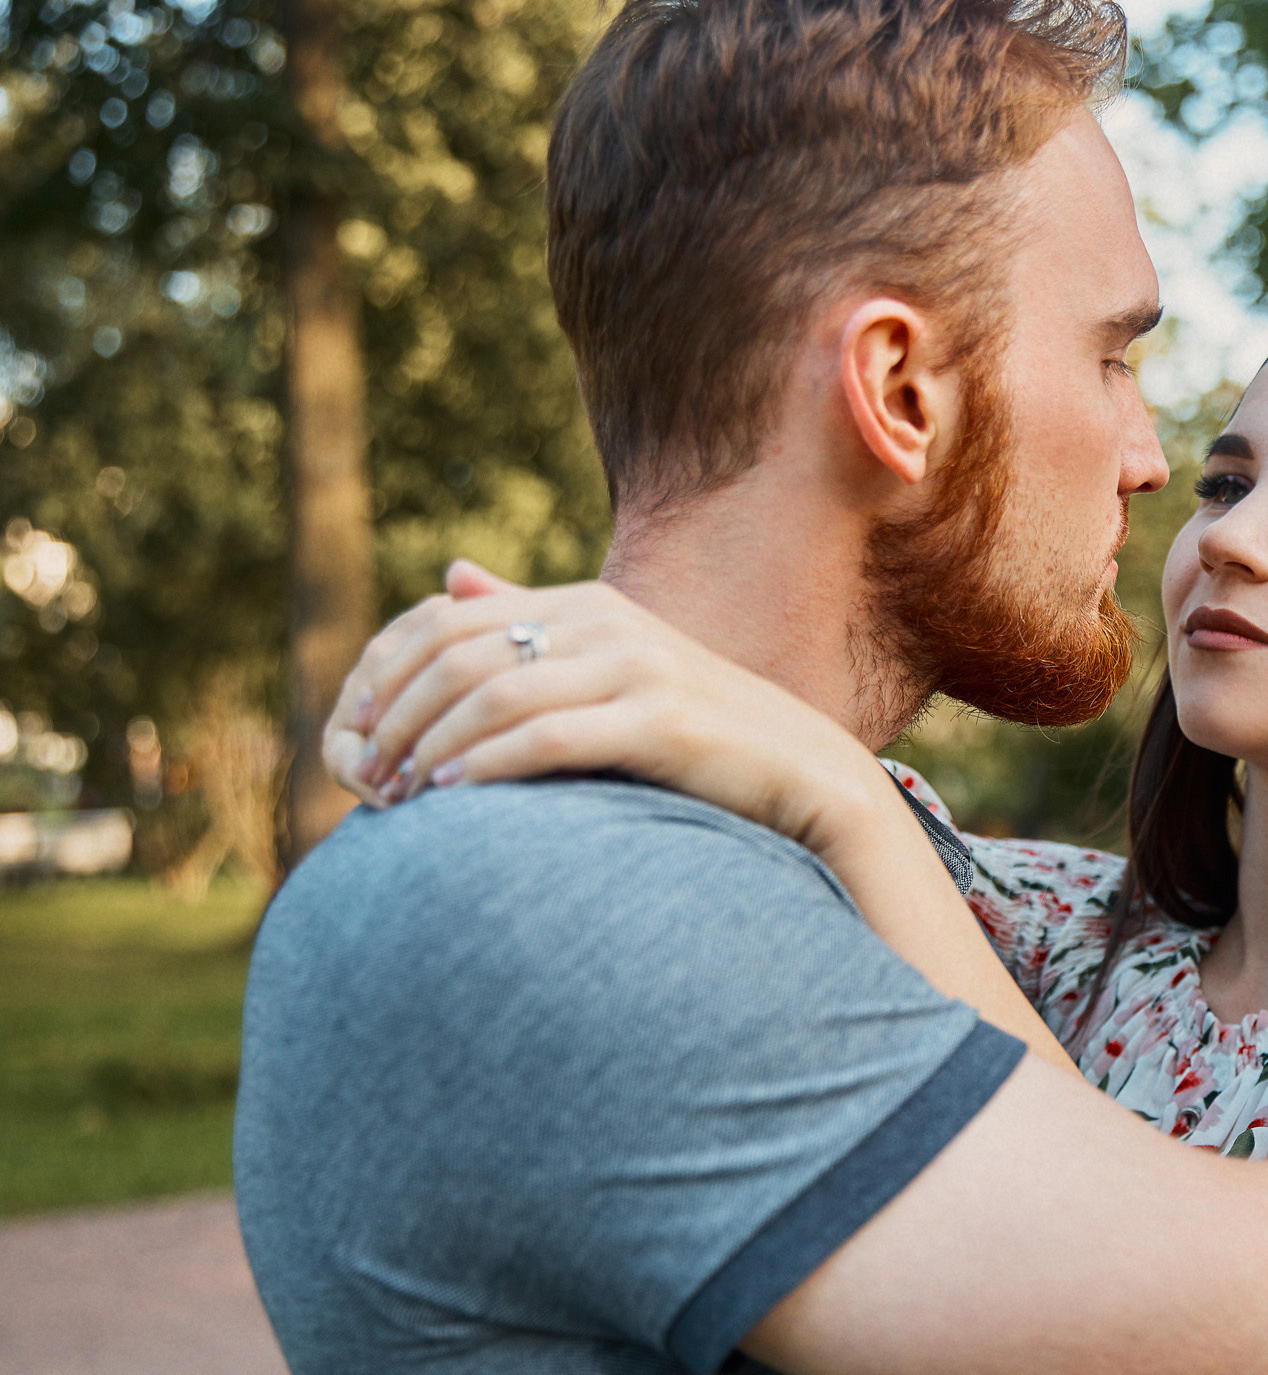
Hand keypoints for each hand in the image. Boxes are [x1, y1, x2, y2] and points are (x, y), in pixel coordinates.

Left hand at [321, 561, 891, 847]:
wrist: (807, 775)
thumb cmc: (703, 738)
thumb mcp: (613, 671)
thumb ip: (532, 624)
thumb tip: (450, 578)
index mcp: (587, 606)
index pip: (446, 619)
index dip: (384, 673)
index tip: (353, 734)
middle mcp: (607, 623)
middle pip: (459, 654)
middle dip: (396, 717)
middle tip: (363, 776)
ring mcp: (638, 668)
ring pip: (496, 694)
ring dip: (430, 747)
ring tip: (398, 796)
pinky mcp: (664, 720)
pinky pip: (553, 737)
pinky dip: (491, 765)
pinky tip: (455, 796)